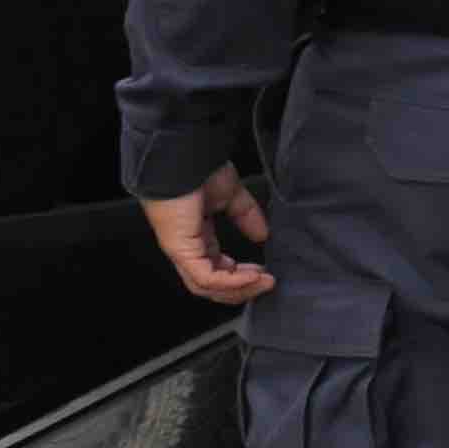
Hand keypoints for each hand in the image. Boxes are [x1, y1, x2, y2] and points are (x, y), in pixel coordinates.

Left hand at [141, 163, 275, 304]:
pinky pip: (206, 277)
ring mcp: (181, 251)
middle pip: (211, 285)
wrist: (181, 159)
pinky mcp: (181, 250)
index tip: (263, 271)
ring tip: (263, 282)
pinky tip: (252, 275)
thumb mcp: (231, 195)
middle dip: (241, 288)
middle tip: (267, 283)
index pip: (215, 269)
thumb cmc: (197, 170)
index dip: (240, 276)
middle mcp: (186, 248)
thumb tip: (263, 235)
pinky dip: (231, 281)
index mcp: (195, 237)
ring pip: (207, 287)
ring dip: (239, 288)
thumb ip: (246, 216)